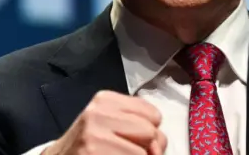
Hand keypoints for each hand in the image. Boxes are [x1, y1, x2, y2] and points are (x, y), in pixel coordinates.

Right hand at [43, 90, 166, 154]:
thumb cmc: (88, 143)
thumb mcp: (108, 122)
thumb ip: (136, 122)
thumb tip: (160, 142)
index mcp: (106, 100)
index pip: (153, 115)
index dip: (151, 132)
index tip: (136, 140)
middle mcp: (98, 113)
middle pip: (151, 133)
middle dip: (148, 149)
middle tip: (128, 152)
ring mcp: (94, 136)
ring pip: (143, 153)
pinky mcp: (93, 154)